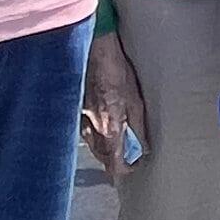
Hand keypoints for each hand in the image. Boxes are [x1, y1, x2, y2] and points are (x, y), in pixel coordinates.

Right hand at [80, 29, 147, 178]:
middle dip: (114, 160)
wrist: (93, 50)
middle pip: (101, 157)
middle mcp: (91, 128)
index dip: (124, 169)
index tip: (133, 166)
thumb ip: (138, 127)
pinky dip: (95, 135)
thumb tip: (143, 148)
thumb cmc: (116, 71)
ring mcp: (80, 119)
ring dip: (104, 149)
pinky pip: (84, 131)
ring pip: (92, 145)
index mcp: (108, 127)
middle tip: (127, 157)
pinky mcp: (75, 109)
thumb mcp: (135, 100)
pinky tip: (102, 127)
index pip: (113, 162)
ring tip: (117, 144)